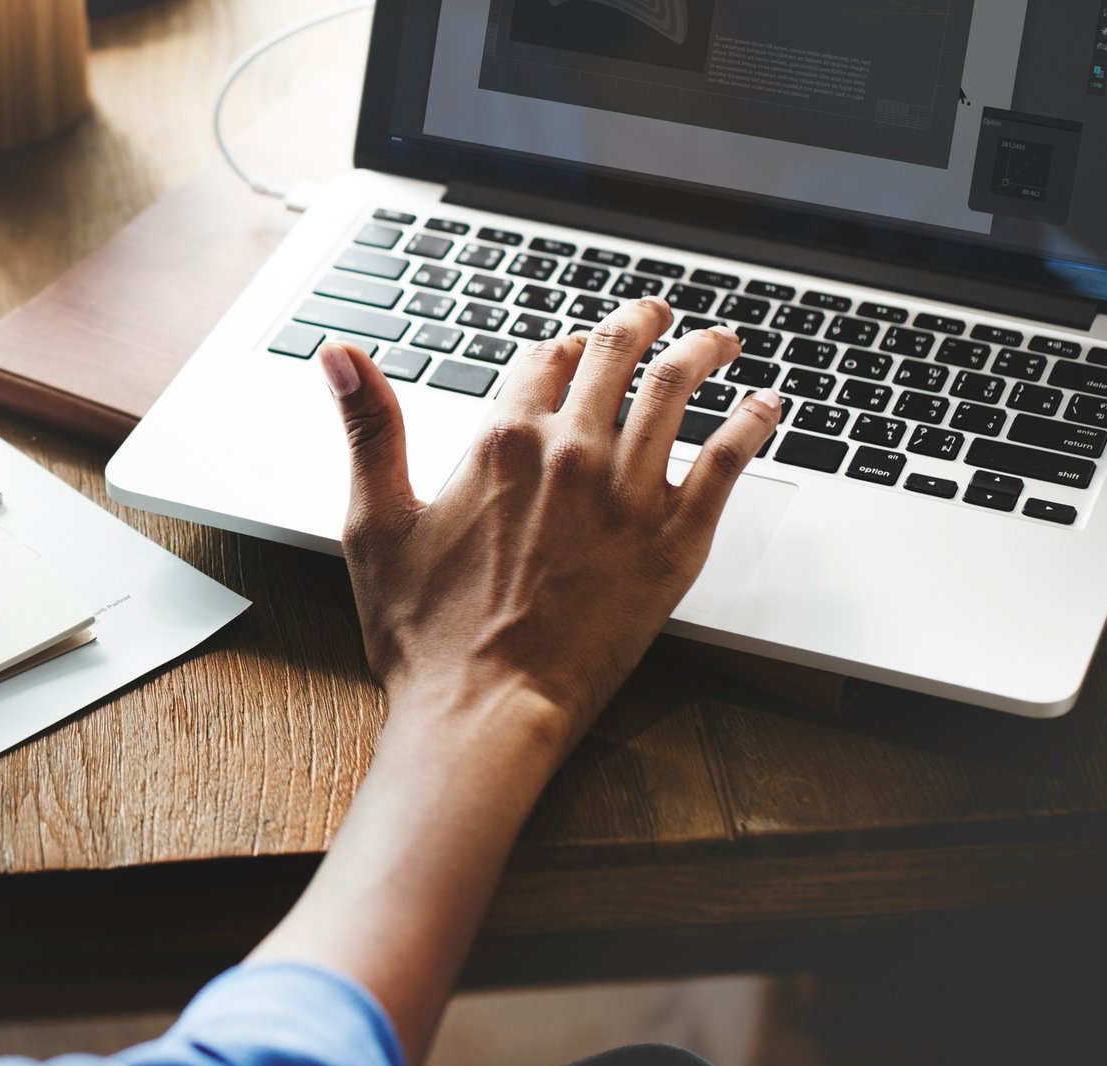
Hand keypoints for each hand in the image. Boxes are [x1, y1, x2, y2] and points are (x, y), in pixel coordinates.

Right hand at [324, 296, 783, 745]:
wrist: (484, 709)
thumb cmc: (424, 635)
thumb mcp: (374, 523)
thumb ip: (368, 429)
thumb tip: (340, 356)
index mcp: (500, 442)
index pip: (542, 360)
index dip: (558, 350)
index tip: (570, 351)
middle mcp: (570, 453)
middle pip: (616, 356)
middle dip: (639, 324)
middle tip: (656, 315)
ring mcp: (629, 494)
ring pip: (678, 389)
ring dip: (703, 351)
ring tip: (720, 340)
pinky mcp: (674, 540)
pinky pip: (728, 459)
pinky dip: (753, 421)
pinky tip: (766, 406)